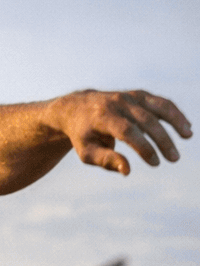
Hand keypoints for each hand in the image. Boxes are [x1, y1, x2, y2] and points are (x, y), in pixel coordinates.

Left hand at [49, 89, 189, 174]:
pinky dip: (174, 113)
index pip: (127, 132)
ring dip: (175, 120)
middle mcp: (117, 103)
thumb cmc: (83, 135)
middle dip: (162, 140)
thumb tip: (127, 170)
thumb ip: (105, 160)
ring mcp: (129, 97)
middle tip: (174, 159)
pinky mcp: (138, 95)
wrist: (76, 108)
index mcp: (102, 117)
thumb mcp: (86, 151)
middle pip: (145, 120)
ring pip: (157, 107)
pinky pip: (160, 102)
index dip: (143, 147)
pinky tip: (186, 126)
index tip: (155, 163)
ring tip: (188, 136)